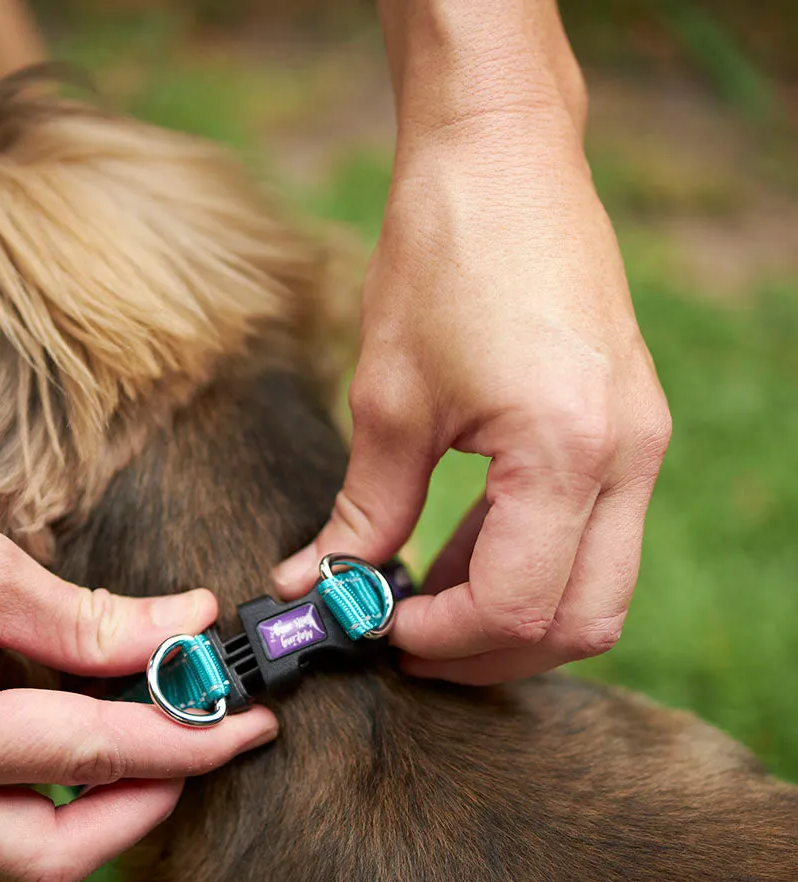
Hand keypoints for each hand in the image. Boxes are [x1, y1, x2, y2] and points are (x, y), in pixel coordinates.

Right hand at [0, 401, 275, 881]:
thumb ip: (94, 620)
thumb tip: (188, 632)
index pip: (91, 757)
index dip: (186, 741)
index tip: (251, 727)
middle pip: (48, 860)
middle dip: (138, 813)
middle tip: (196, 752)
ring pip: (10, 860)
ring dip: (89, 821)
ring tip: (143, 752)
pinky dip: (41, 798)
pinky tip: (74, 744)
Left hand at [275, 108, 669, 684]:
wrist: (504, 156)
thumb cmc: (443, 257)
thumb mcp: (388, 401)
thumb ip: (362, 513)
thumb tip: (317, 588)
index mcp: (567, 452)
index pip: (516, 606)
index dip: (441, 638)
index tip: (377, 631)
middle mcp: (627, 457)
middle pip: (580, 621)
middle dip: (489, 649)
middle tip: (406, 643)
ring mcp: (639, 442)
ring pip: (595, 588)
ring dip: (509, 612)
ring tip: (419, 602)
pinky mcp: (628, 427)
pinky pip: (591, 534)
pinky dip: (527, 563)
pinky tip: (457, 556)